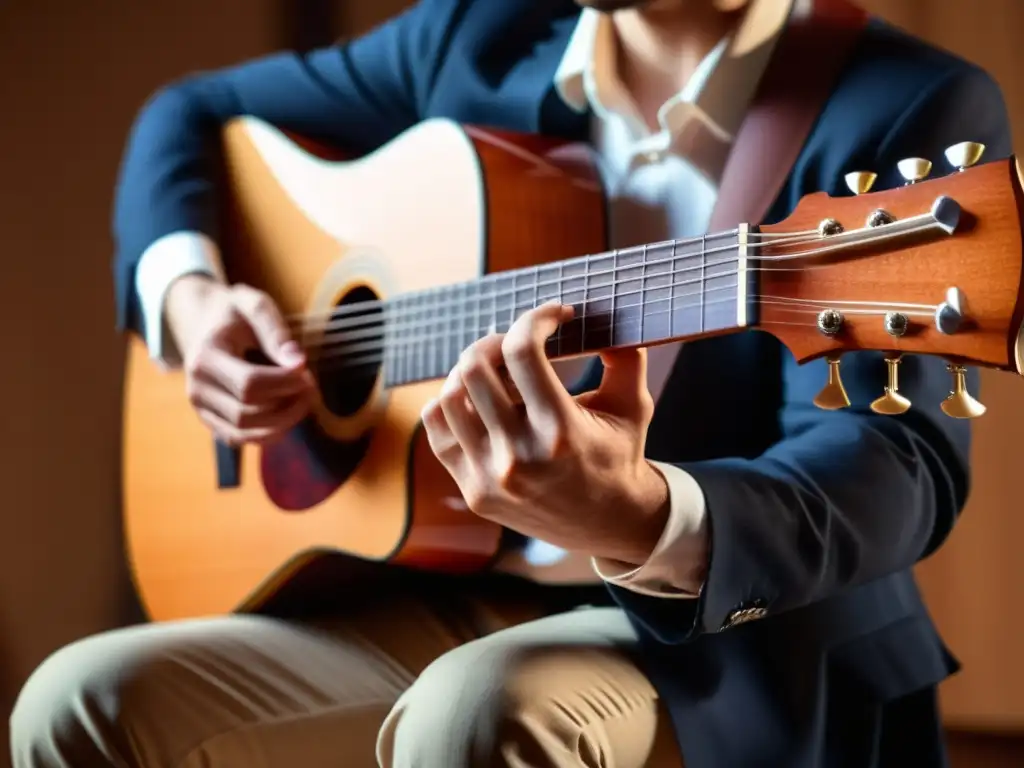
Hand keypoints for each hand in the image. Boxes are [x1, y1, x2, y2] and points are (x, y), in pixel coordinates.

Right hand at [166, 275, 315, 444]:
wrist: (203, 322)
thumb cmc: (234, 313)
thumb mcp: (253, 305)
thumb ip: (276, 330)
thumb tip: (298, 363)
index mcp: (204, 358)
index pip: (249, 384)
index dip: (285, 382)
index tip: (306, 369)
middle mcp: (197, 390)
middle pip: (248, 413)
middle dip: (288, 403)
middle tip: (311, 384)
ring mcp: (202, 409)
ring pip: (246, 433)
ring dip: (284, 421)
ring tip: (304, 398)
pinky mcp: (211, 421)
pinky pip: (242, 439)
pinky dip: (271, 432)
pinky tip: (289, 410)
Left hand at [421, 302, 669, 564]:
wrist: (609, 526)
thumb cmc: (620, 457)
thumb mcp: (633, 406)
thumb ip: (625, 357)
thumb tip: (605, 313)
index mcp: (560, 431)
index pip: (523, 352)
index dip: (534, 318)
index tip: (553, 316)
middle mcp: (518, 456)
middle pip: (474, 369)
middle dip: (494, 340)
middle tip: (514, 342)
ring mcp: (489, 477)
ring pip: (447, 398)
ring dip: (468, 373)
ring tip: (494, 372)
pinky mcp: (472, 490)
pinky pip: (437, 430)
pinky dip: (449, 404)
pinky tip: (476, 400)